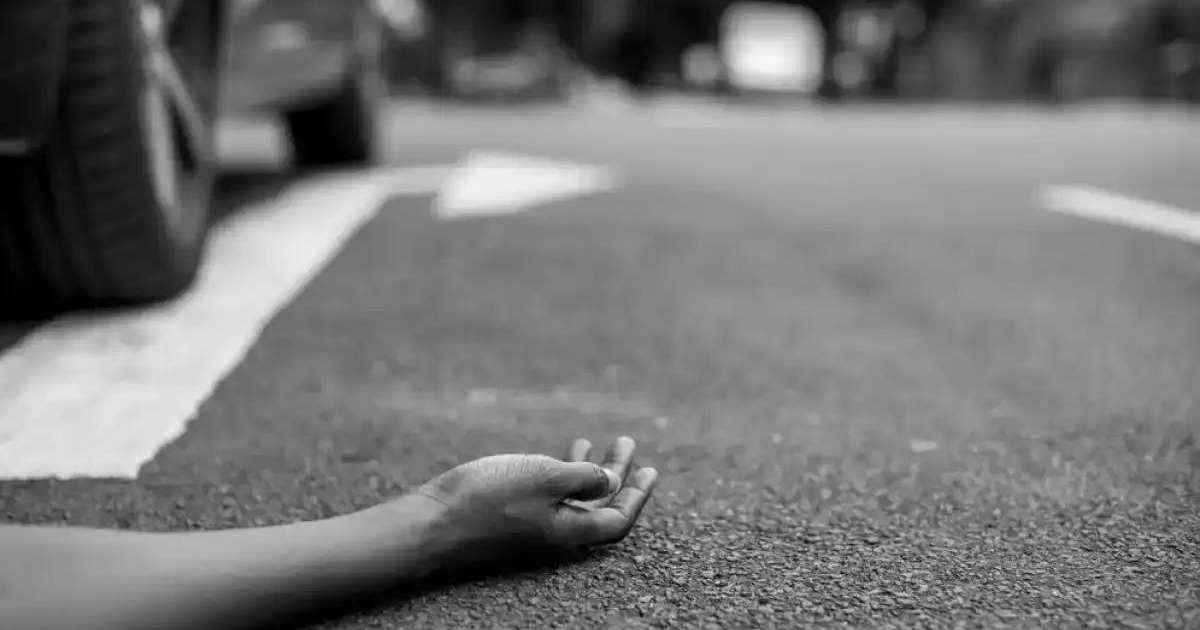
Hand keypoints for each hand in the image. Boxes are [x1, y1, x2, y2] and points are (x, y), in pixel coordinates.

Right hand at [415, 436, 657, 567]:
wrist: (432, 521)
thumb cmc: (488, 498)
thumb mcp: (545, 477)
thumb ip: (584, 477)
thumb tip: (612, 482)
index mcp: (570, 530)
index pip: (618, 519)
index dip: (637, 495)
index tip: (650, 470)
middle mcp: (555, 532)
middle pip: (599, 505)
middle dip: (617, 474)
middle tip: (627, 445)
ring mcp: (532, 524)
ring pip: (572, 497)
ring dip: (588, 469)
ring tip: (595, 441)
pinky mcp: (511, 514)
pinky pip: (549, 494)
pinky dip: (560, 471)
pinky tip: (558, 453)